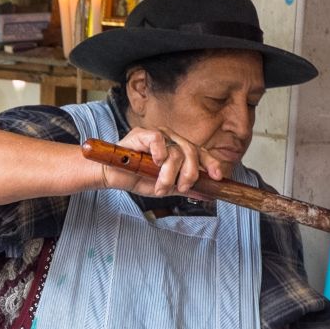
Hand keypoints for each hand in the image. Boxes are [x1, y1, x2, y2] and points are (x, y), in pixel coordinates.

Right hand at [104, 126, 224, 197]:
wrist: (112, 177)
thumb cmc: (136, 178)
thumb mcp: (165, 187)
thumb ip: (184, 187)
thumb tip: (207, 194)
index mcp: (178, 148)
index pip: (200, 152)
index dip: (210, 163)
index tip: (217, 177)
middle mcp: (170, 139)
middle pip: (191, 151)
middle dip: (190, 173)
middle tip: (182, 188)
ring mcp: (156, 135)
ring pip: (176, 151)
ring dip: (170, 174)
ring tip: (160, 187)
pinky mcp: (141, 134)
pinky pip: (158, 140)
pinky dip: (159, 153)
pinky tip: (154, 162)